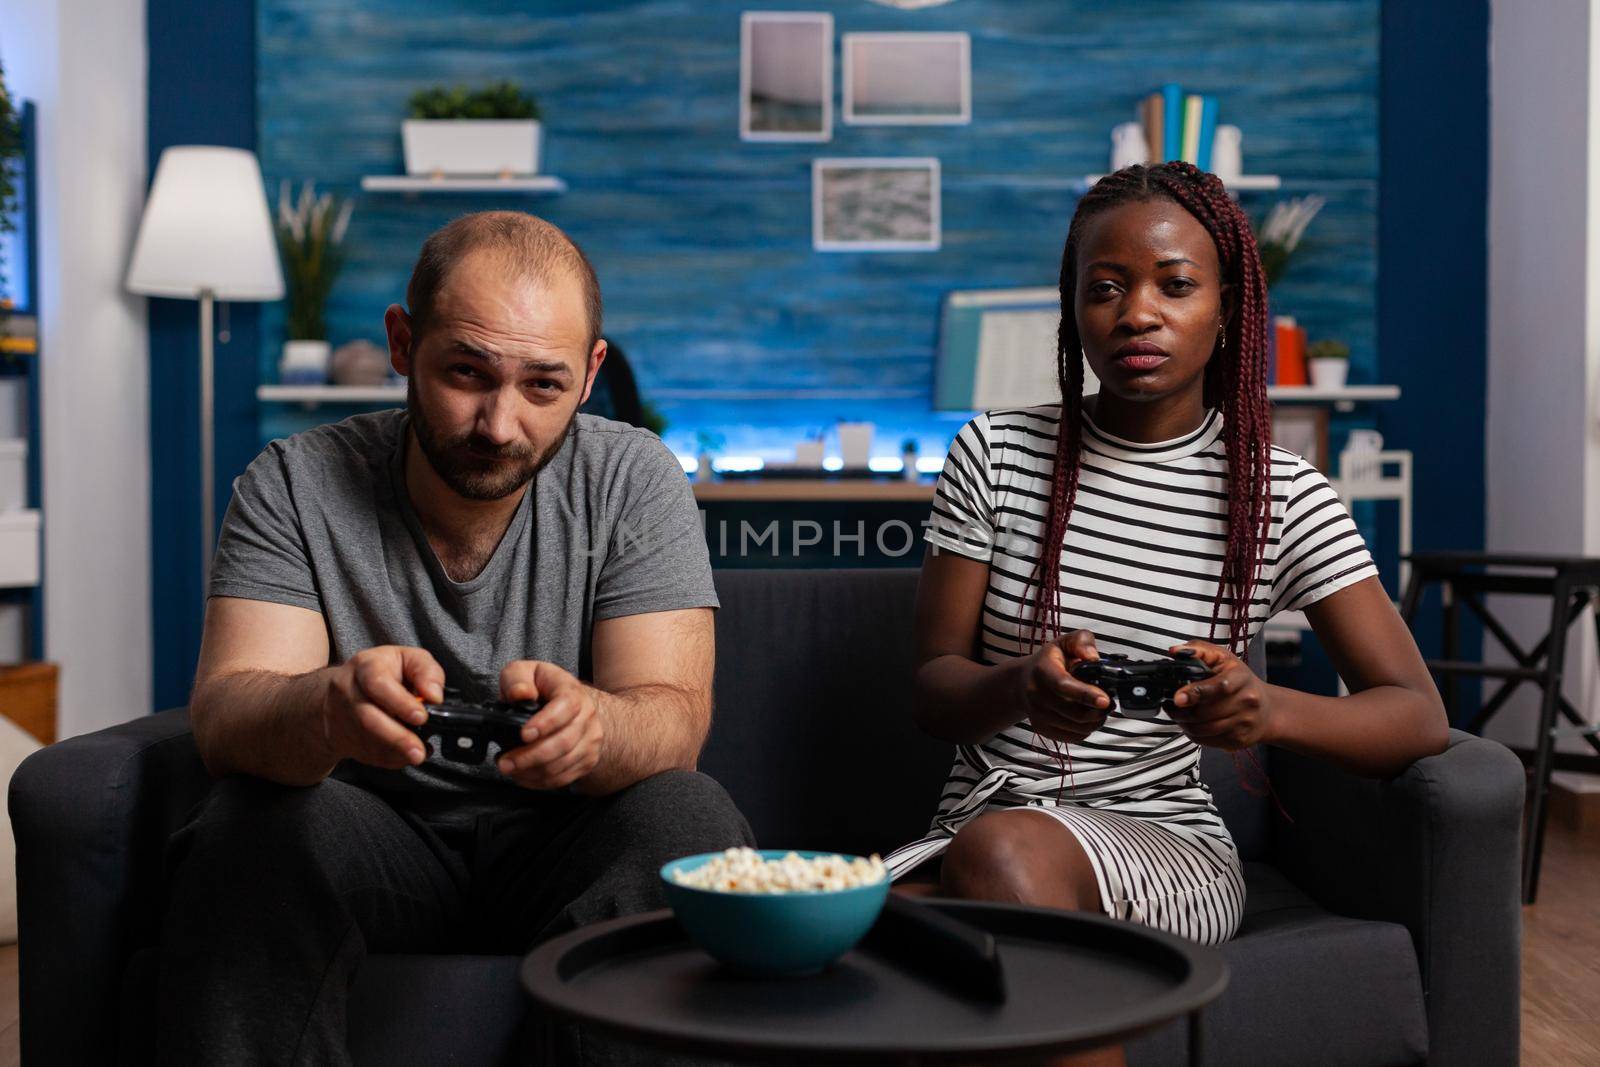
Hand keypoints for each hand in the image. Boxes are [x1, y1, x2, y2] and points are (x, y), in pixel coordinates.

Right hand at [319, 646, 443, 768]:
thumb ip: (426, 671)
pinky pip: (365, 754)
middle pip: (368, 718)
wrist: (334, 692)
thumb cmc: (379, 672)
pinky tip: (403, 755)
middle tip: (419, 750)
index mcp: (365, 666)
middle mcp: (348, 691)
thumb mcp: (406, 658)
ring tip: (416, 755)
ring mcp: (342, 718)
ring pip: (366, 740)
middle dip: (397, 738)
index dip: (400, 702)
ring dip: (394, 752)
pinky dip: (388, 758)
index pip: (378, 684)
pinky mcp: (342, 738)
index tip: (421, 716)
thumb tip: (435, 695)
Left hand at [495, 660, 604, 788]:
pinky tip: (524, 775)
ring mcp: (590, 740)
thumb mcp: (527, 672)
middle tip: (505, 762)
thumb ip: (518, 678)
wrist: (576, 705)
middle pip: (563, 742)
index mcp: (571, 691)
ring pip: (562, 764)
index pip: (566, 706)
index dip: (545, 723)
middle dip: (530, 756)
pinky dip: (540, 781)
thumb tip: (520, 694)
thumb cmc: (546, 689)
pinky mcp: (587, 760)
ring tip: (510, 768)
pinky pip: (564, 778)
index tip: (524, 734)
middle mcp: (587, 716)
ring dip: (532, 772)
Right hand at [1015, 629, 1110, 744]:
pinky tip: (1088, 717)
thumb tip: (1093, 658)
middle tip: (1110, 702)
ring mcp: (1037, 715)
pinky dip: (1086, 730)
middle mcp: (1036, 695)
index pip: (1064, 686)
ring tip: (1100, 709)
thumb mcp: (1065, 642)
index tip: (1105, 700)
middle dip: (1098, 711)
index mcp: (1042, 671)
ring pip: (1077, 727)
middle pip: (1074, 712)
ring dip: (1095, 721)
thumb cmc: (1049, 661)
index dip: (1086, 694)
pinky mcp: (1042, 729)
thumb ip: (1082, 642)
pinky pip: (1073, 737)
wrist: (1023, 681)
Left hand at [1168, 641, 1273, 749]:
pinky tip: (1190, 724)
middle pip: (1207, 712)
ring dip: (1184, 724)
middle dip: (1181, 712)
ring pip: (1204, 729)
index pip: (1220, 686)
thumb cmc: (1239, 680)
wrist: (1266, 709)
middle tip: (1170, 706)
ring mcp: (1244, 722)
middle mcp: (1247, 701)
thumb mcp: (1222, 657)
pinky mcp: (1239, 739)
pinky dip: (1193, 734)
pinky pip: (1207, 741)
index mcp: (1241, 677)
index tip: (1178, 697)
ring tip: (1178, 715)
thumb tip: (1175, 651)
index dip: (1196, 692)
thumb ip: (1198, 650)